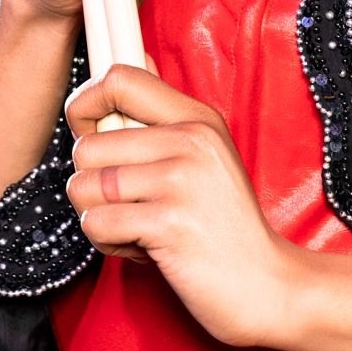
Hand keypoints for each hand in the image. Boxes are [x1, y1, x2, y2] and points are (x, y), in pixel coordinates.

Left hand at [64, 62, 302, 350]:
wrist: (267, 284)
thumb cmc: (227, 226)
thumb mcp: (208, 156)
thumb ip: (166, 118)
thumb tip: (133, 66)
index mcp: (197, 118)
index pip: (119, 78)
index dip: (86, 105)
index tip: (91, 134)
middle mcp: (190, 140)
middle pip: (87, 145)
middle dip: (92, 184)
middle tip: (128, 205)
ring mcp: (180, 180)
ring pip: (84, 186)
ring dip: (99, 217)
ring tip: (138, 227)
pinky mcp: (168, 223)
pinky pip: (96, 224)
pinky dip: (110, 244)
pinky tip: (145, 249)